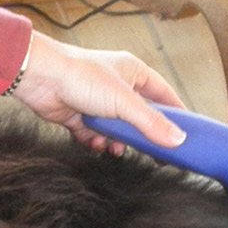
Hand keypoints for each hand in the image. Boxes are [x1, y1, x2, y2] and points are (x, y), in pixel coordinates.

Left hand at [10, 32, 188, 154]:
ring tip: (115, 148)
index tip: (186, 134)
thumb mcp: (124, 102)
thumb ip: (151, 122)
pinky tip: (94, 143)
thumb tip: (177, 140)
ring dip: (116, 141)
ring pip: (116, 129)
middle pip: (139, 116)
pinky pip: (93, 134)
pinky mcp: (79, 115)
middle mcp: (117, 86)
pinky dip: (94, 141)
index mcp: (134, 72)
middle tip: (153, 154)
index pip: (163, 94)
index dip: (175, 114)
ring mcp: (97, 101)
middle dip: (142, 135)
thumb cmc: (81, 76)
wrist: (41, 78)